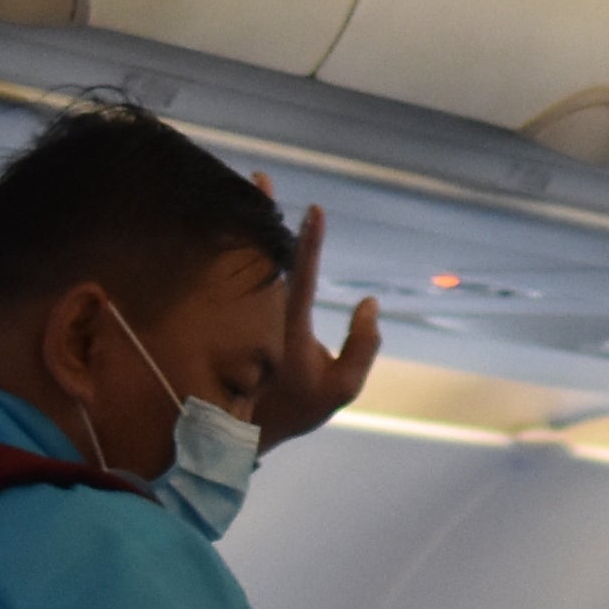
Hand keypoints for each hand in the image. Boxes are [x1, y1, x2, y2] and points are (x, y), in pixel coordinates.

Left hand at [230, 191, 380, 450]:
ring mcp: (251, 314)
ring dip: (248, 228)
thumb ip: (363, 346)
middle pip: (265, 255)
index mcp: (288, 328)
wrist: (243, 432)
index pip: (301, 277)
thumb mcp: (341, 388)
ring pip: (251, 263)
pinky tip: (239, 230)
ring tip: (249, 190)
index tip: (314, 209)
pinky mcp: (243, 318)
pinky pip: (243, 278)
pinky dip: (242, 252)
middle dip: (262, 215)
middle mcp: (265, 314)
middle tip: (257, 176)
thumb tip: (370, 302)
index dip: (309, 243)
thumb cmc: (297, 408)